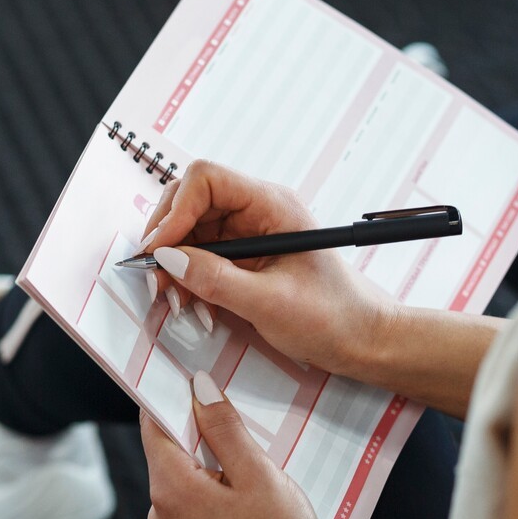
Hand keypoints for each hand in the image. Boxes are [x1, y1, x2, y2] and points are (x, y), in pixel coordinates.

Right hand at [139, 160, 394, 376]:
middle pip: (190, 202)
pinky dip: (188, 278)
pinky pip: (202, 255)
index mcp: (273, 205)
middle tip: (156, 279)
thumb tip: (168, 258)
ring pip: (191, 231)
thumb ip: (216, 279)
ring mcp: (250, 232)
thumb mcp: (270, 303)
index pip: (206, 179)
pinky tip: (192, 304)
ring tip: (175, 300)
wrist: (361, 339)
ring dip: (174, 264)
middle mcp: (258, 211)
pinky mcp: (245, 256)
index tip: (159, 250)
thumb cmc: (332, 317)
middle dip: (167, 239)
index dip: (175, 210)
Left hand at [142, 370, 336, 518]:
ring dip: (216, 472)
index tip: (191, 379)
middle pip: (172, 455)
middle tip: (246, 433)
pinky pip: (197, 512)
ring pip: (187, 484)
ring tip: (258, 480)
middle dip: (205, 438)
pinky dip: (218, 500)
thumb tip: (198, 388)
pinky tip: (253, 509)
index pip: (155, 426)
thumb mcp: (258, 473)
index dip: (172, 397)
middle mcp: (161, 516)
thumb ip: (224, 427)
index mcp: (171, 489)